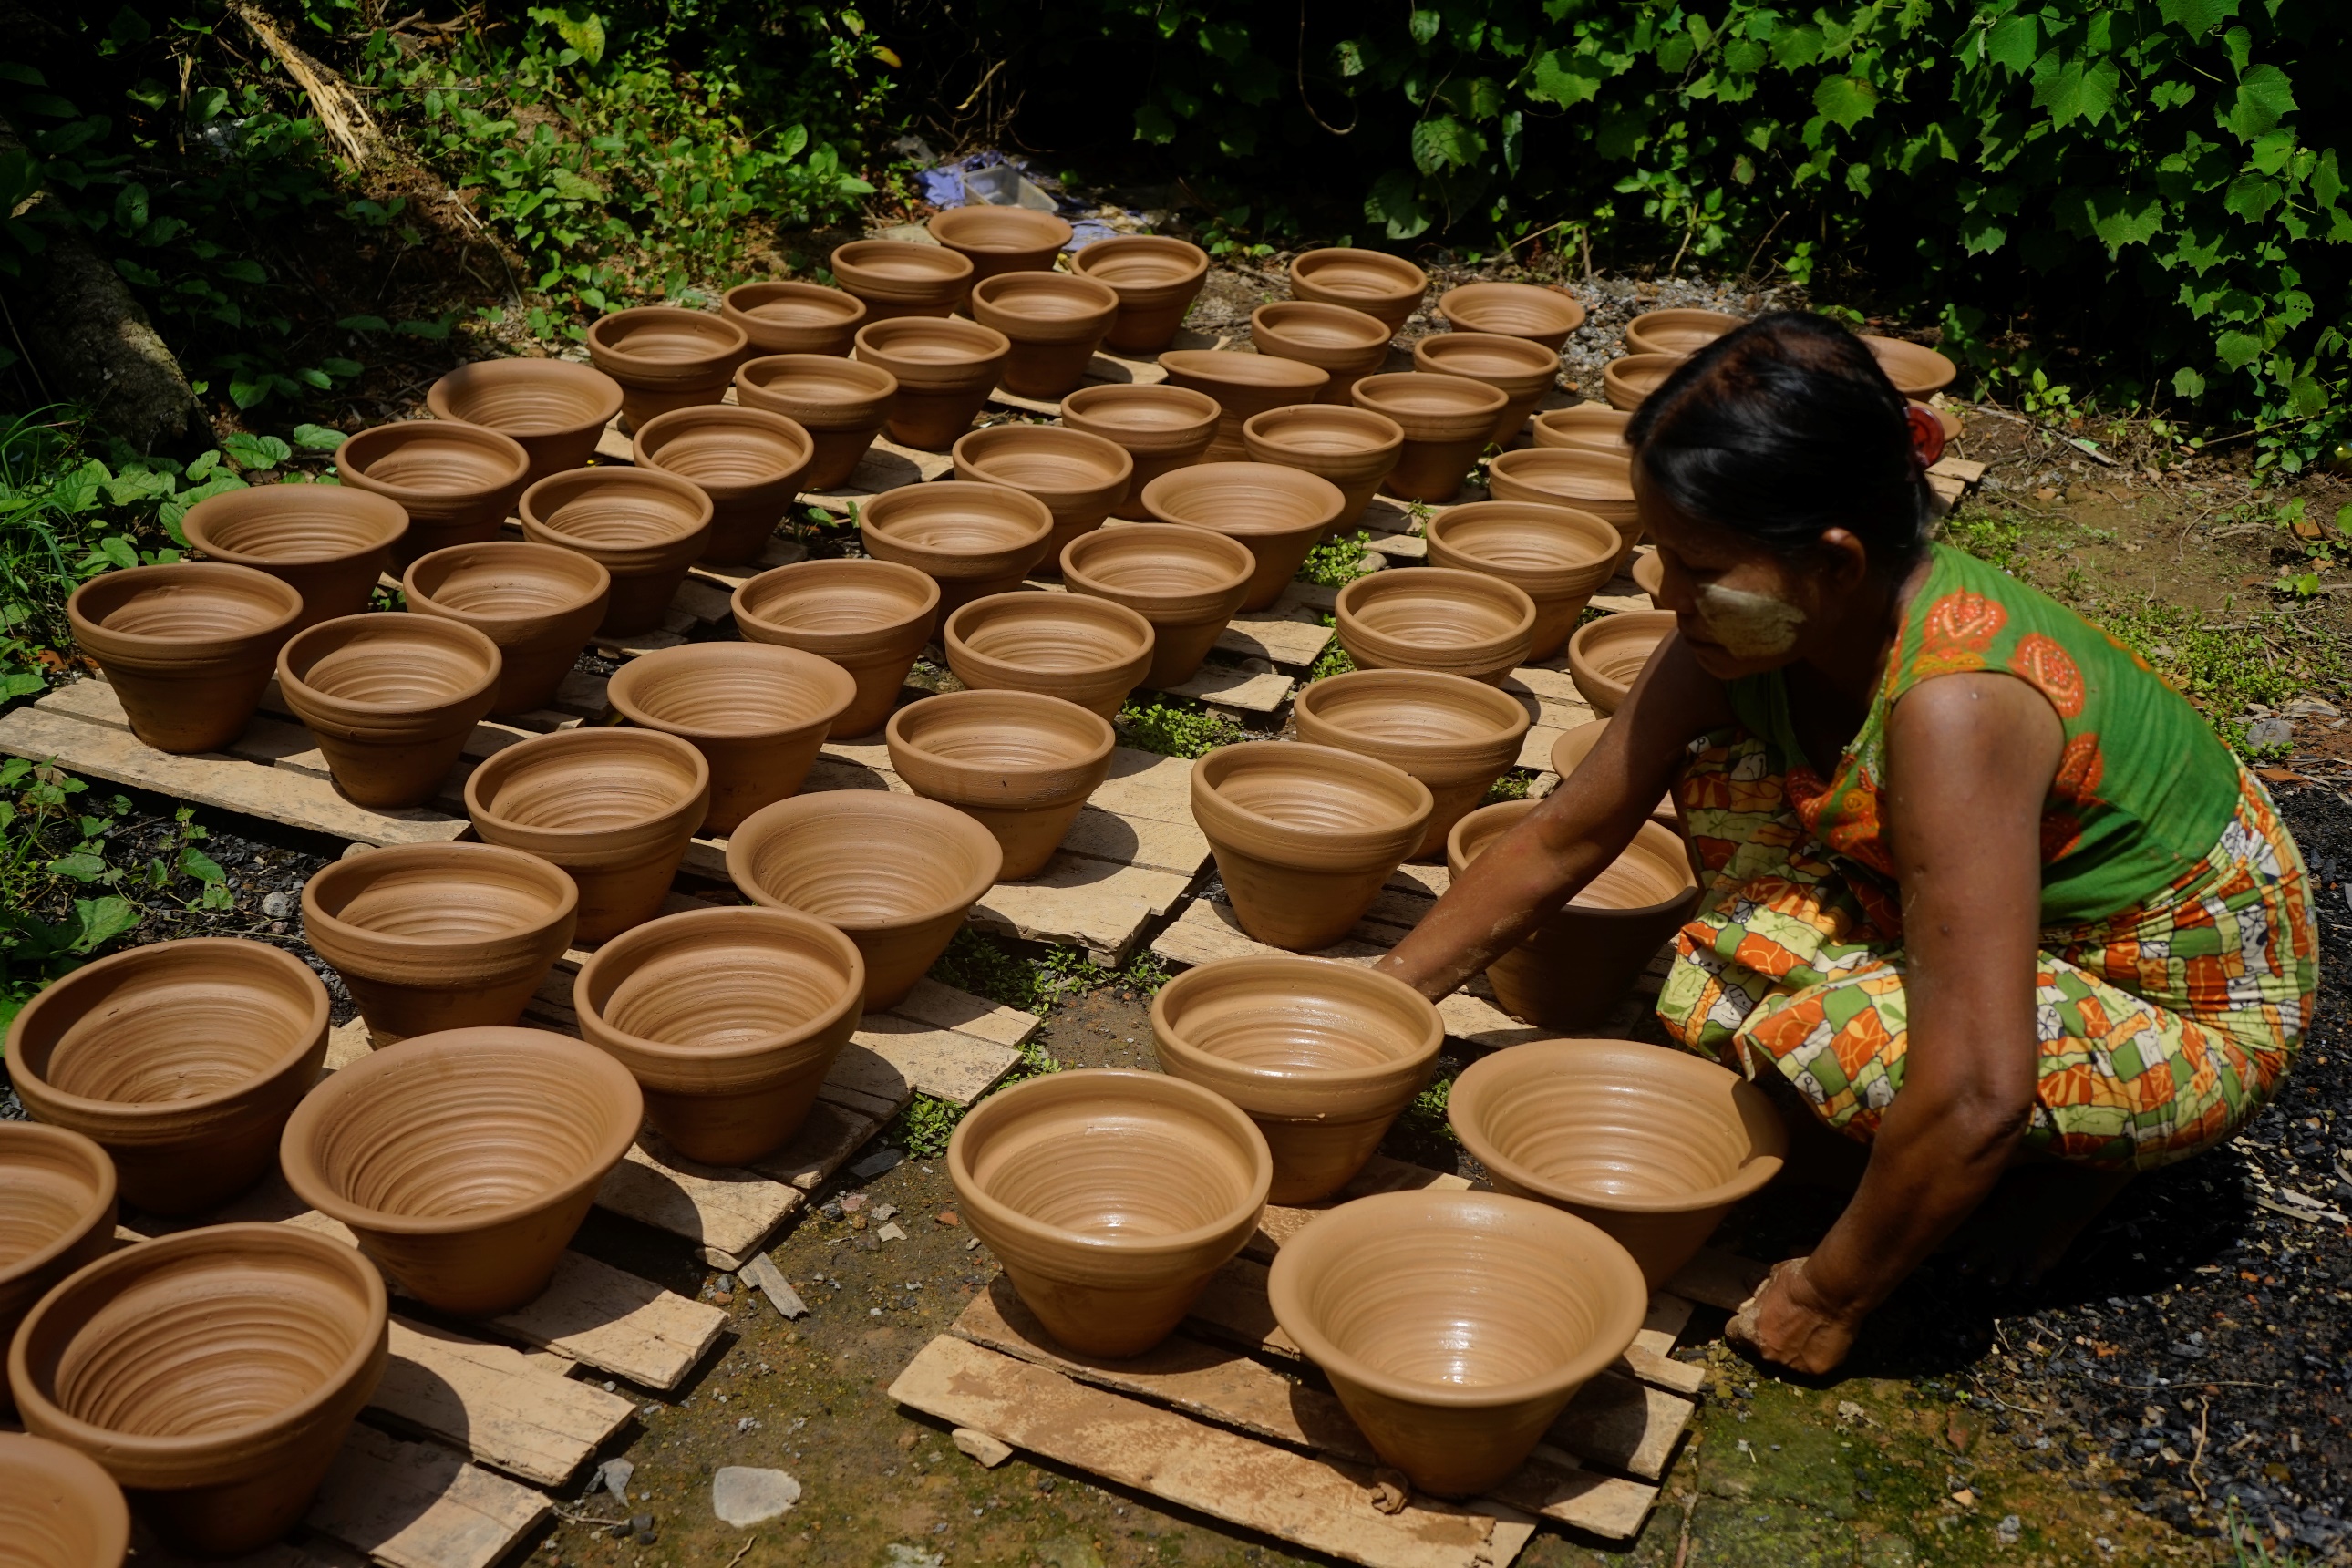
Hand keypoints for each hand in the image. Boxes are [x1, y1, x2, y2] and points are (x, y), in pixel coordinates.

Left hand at [1724, 1256, 1861, 1374]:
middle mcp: (1767, 1353)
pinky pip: (1811, 1364)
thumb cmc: (1800, 1281)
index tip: (1755, 1322)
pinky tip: (1825, 1340)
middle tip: (1789, 1326)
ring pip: (1787, 1360)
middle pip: (1762, 1350)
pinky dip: (1816, 1355)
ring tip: (1811, 1333)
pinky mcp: (1815, 1371)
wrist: (1833, 1292)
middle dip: (1771, 1340)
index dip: (1743, 1327)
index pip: (1734, 1335)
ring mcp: (1792, 1365)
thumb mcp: (1772, 1279)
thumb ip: (1760, 1295)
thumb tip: (1754, 1295)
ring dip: (1794, 1350)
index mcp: (1750, 1330)